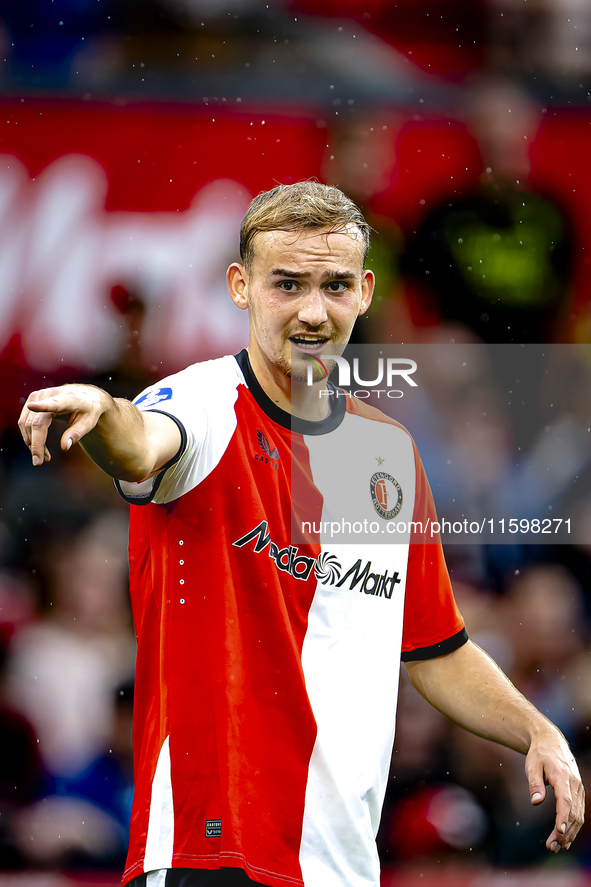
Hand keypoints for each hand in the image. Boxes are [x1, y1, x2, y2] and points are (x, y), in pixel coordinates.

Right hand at [18, 385, 107, 465]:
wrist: (86, 395)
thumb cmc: (89, 410)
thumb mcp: (89, 423)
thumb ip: (77, 433)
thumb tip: (64, 447)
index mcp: (68, 398)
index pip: (54, 403)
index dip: (42, 406)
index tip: (32, 406)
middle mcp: (50, 394)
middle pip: (36, 422)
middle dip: (36, 444)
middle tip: (39, 462)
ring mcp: (39, 396)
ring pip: (27, 423)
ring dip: (32, 442)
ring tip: (44, 457)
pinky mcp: (33, 399)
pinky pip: (25, 421)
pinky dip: (30, 436)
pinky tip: (39, 447)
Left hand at [526, 727, 584, 851]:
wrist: (551, 741)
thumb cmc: (539, 754)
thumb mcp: (532, 765)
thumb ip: (535, 784)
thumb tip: (536, 803)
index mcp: (562, 776)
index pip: (565, 800)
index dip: (563, 817)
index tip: (558, 831)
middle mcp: (574, 784)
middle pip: (572, 812)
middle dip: (564, 832)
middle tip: (552, 847)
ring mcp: (578, 788)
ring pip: (578, 815)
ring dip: (569, 833)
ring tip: (557, 847)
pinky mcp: (578, 791)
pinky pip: (579, 812)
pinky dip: (573, 826)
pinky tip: (566, 838)